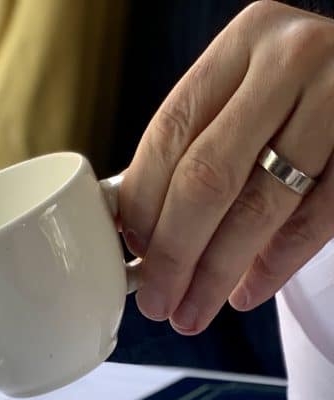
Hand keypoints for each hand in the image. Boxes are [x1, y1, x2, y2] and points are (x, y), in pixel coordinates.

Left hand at [119, 0, 333, 334]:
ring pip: (259, 206)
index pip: (170, 135)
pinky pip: (315, 220)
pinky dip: (274, 265)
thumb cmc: (298, 92)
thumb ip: (195, 142)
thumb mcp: (244, 91)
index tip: (129, 253)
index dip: (142, 204)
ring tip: (191, 310)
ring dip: (216, 272)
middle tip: (157, 300)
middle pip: (208, 177)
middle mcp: (291, 63)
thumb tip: (137, 234)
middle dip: (173, 253)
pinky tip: (245, 292)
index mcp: (243, 44)